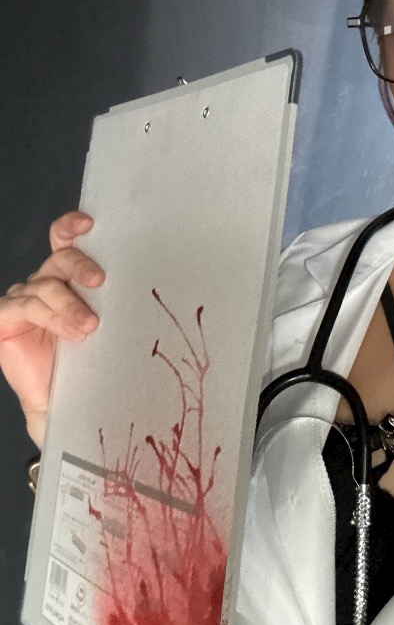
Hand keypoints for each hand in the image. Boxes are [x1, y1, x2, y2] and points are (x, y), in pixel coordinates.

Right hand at [0, 211, 104, 448]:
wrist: (72, 401)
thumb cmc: (95, 360)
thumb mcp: (109, 322)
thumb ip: (115, 299)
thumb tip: (148, 281)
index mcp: (70, 277)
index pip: (66, 240)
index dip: (72, 226)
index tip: (89, 223)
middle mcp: (46, 282)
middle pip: (60, 259)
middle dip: (80, 265)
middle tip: (99, 281)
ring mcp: (24, 299)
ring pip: (46, 286)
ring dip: (69, 305)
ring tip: (89, 327)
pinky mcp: (6, 319)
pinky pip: (26, 308)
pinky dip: (50, 317)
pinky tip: (69, 333)